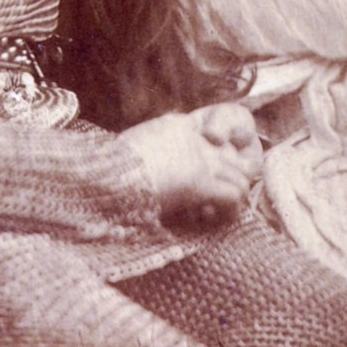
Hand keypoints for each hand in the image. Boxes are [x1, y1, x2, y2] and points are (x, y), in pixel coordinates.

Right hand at [120, 109, 257, 226]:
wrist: (106, 173)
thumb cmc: (112, 166)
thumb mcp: (135, 144)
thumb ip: (153, 143)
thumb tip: (157, 154)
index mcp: (179, 126)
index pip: (216, 138)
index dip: (219, 163)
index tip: (204, 184)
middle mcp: (196, 138)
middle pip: (234, 159)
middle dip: (230, 183)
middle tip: (214, 204)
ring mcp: (201, 159)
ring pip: (240, 178)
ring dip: (232, 199)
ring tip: (216, 215)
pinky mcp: (201, 182)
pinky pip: (234, 196)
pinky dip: (230, 212)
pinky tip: (214, 220)